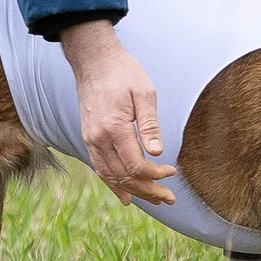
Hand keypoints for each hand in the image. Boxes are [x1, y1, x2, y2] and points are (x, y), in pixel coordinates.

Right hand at [57, 21, 177, 205]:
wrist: (94, 61)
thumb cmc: (123, 72)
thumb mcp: (144, 92)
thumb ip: (150, 124)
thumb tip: (157, 152)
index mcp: (113, 128)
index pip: (135, 164)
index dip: (155, 174)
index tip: (172, 171)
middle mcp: (98, 139)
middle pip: (123, 176)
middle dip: (148, 190)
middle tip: (169, 199)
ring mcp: (90, 140)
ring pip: (110, 176)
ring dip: (133, 190)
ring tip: (154, 199)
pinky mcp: (89, 139)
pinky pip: (100, 168)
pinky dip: (112, 184)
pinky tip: (125, 197)